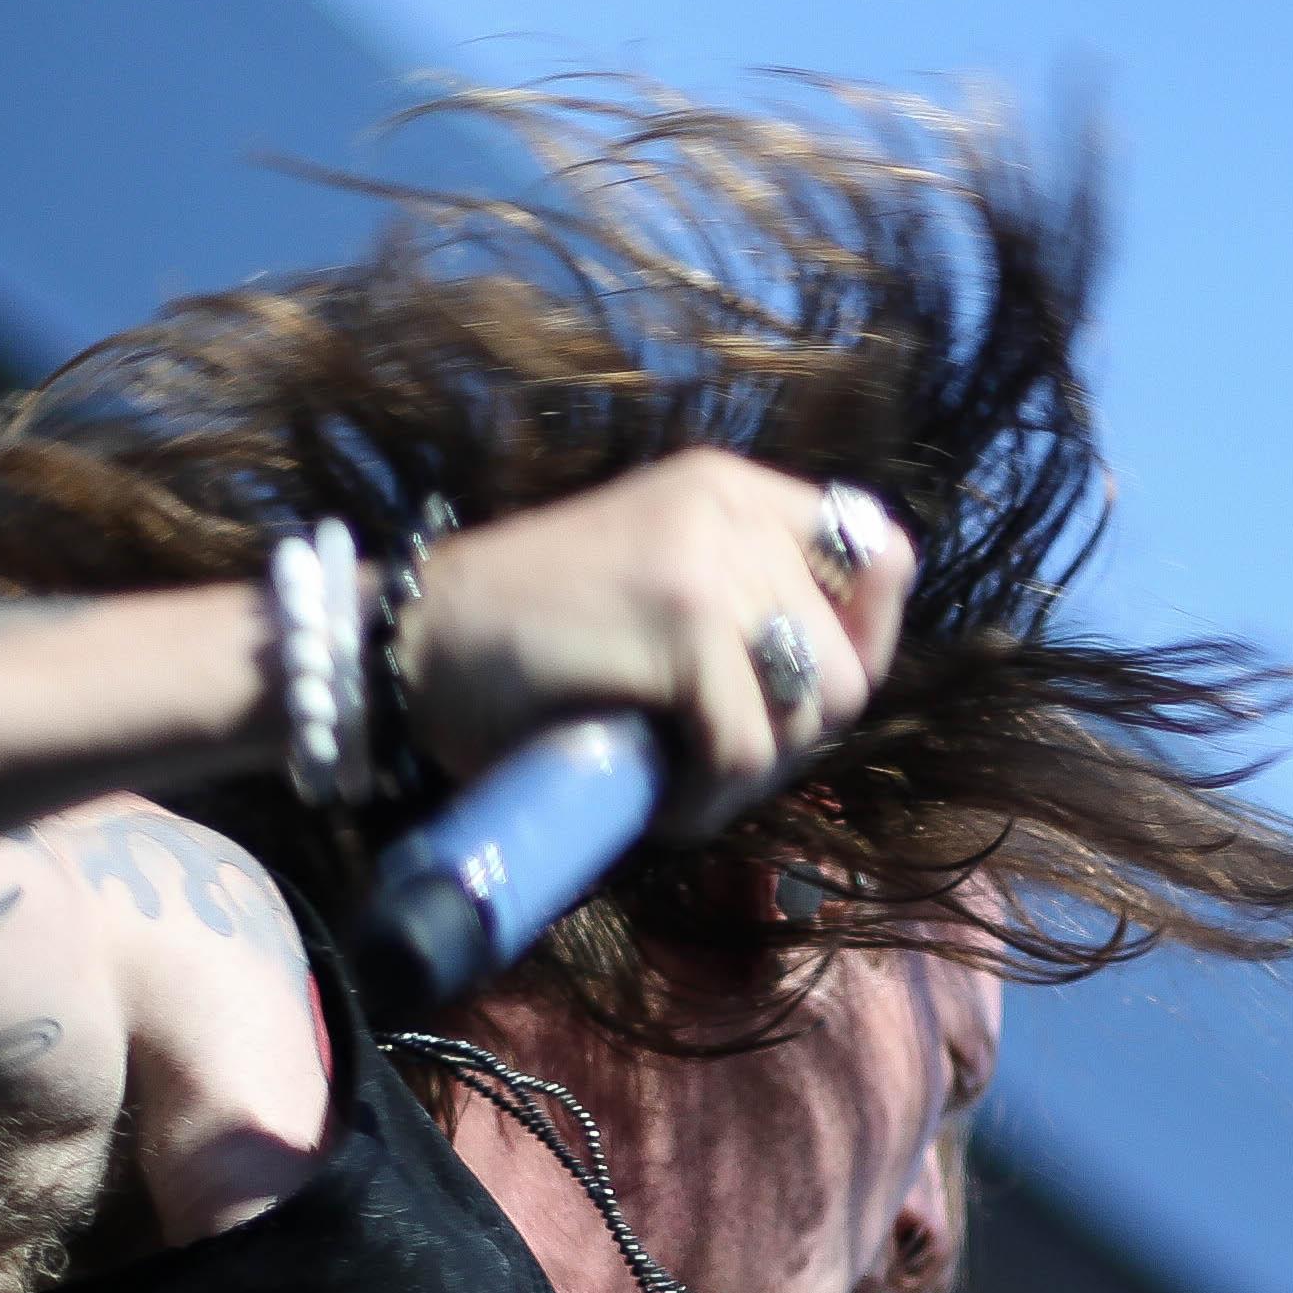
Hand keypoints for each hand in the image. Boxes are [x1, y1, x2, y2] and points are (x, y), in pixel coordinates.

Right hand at [392, 449, 913, 818]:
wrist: (414, 648)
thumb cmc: (528, 646)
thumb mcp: (662, 599)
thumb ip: (752, 610)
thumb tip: (848, 675)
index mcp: (733, 491)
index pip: (878, 554)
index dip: (858, 645)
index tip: (790, 702)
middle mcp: (731, 508)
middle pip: (852, 660)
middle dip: (794, 737)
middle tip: (712, 760)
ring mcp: (710, 559)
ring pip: (811, 708)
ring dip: (750, 774)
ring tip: (680, 780)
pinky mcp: (683, 621)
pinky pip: (743, 748)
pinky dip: (705, 801)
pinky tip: (655, 800)